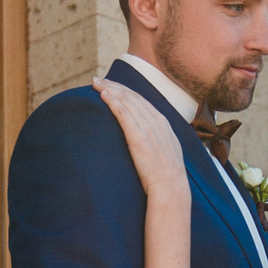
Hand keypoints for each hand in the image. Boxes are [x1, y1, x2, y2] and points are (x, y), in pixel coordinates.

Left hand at [96, 78, 189, 197]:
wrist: (171, 187)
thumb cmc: (167, 176)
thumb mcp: (167, 151)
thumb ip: (158, 139)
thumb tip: (150, 139)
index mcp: (163, 122)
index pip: (141, 99)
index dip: (125, 91)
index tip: (112, 85)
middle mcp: (156, 121)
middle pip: (132, 96)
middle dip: (114, 86)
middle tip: (99, 79)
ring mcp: (148, 128)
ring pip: (126, 101)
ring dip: (110, 89)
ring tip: (96, 83)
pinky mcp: (138, 137)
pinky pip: (123, 114)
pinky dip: (113, 101)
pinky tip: (103, 95)